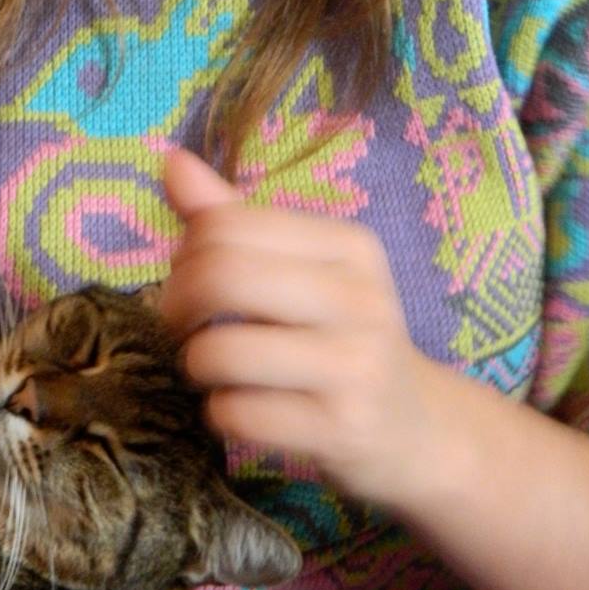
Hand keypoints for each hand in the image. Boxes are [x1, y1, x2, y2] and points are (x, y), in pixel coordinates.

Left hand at [158, 148, 454, 510]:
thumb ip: (232, 219)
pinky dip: (221, 413)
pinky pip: (236, 413)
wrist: (417, 428)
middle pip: (218, 277)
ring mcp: (354, 365)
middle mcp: (358, 297)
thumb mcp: (301, 270)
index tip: (190, 282)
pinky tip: (247, 410)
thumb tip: (171, 161)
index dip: (184, 255)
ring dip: (196, 366)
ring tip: (216, 372)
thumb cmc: (340, 338)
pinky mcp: (341, 427)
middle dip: (176, 306)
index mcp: (348, 246)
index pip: (226, 225)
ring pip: (219, 351)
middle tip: (182, 328)